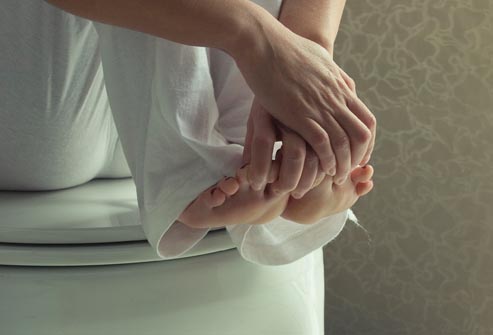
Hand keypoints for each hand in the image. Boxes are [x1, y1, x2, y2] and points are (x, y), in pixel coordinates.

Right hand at [236, 25, 375, 183]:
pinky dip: (327, 159)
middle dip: (358, 157)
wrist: (265, 43)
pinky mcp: (300, 114)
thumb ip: (333, 74)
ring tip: (336, 177)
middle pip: (360, 135)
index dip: (366, 143)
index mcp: (340, 88)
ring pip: (343, 142)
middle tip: (349, 171)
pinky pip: (323, 142)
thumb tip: (343, 83)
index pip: (366, 121)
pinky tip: (322, 168)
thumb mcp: (321, 59)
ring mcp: (320, 106)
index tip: (359, 156)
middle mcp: (335, 99)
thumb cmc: (287, 49)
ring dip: (343, 164)